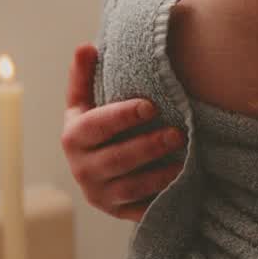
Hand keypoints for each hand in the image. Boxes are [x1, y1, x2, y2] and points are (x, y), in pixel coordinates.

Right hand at [62, 43, 186, 222]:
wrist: (95, 169)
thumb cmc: (95, 126)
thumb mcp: (85, 102)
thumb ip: (84, 75)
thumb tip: (86, 46)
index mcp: (73, 137)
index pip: (95, 126)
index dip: (122, 116)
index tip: (151, 106)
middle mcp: (82, 169)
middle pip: (116, 159)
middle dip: (148, 147)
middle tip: (178, 134)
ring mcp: (100, 194)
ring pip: (130, 187)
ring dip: (159, 175)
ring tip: (184, 161)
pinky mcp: (118, 212)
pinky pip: (141, 209)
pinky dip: (161, 198)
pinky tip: (182, 184)